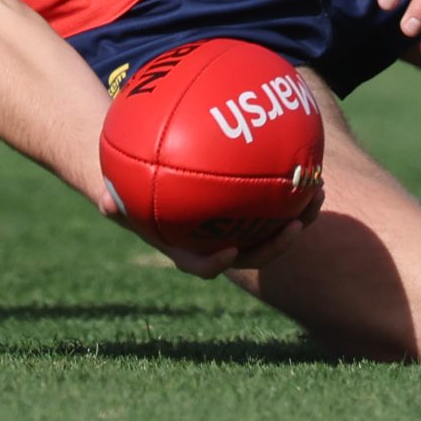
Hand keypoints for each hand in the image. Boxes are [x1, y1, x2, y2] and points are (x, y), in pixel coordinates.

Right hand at [101, 181, 321, 277]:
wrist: (150, 187)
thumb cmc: (132, 195)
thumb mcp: (117, 198)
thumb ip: (110, 202)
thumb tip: (102, 202)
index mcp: (190, 249)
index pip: (207, 265)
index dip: (222, 262)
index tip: (233, 249)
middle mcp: (220, 243)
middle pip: (256, 251)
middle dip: (280, 242)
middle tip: (298, 225)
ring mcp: (239, 227)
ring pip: (275, 227)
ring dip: (299, 215)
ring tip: (318, 190)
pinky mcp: (250, 208)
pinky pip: (274, 199)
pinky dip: (289, 184)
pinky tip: (304, 154)